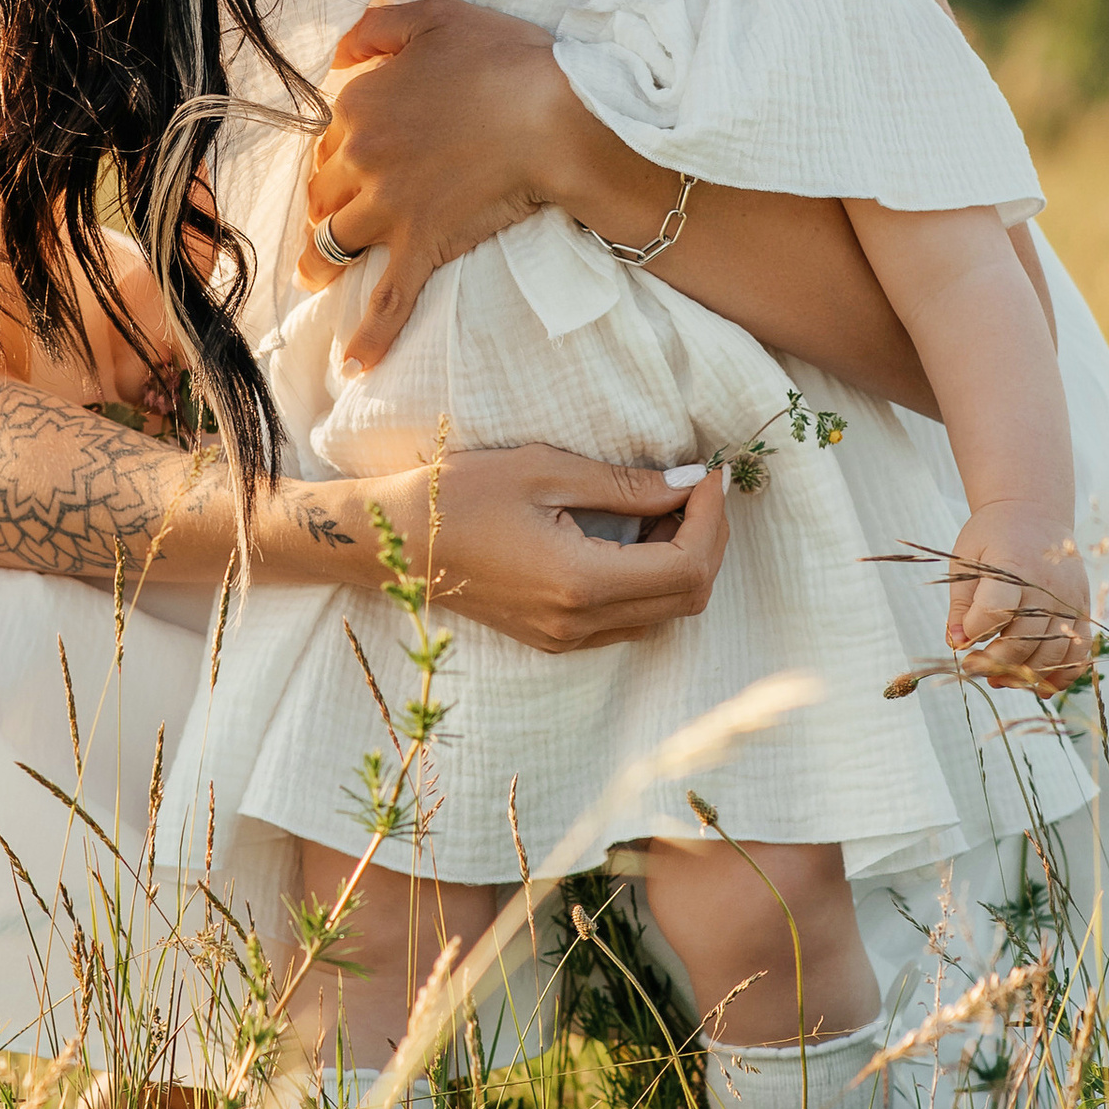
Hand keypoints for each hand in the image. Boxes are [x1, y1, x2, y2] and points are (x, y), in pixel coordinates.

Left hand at [297, 0, 574, 368]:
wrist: (554, 112)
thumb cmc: (503, 58)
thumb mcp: (435, 15)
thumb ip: (377, 28)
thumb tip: (339, 52)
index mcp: (358, 105)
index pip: (329, 136)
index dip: (340, 148)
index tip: (353, 156)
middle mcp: (361, 158)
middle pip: (324, 190)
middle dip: (325, 202)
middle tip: (331, 213)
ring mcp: (390, 206)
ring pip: (337, 240)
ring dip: (322, 259)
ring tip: (316, 275)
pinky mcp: (424, 244)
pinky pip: (391, 298)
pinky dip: (371, 334)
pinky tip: (354, 363)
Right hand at [380, 443, 729, 652]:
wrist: (396, 541)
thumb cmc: (461, 494)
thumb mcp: (547, 470)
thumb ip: (627, 485)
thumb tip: (691, 482)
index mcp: (579, 582)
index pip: (687, 567)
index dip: (712, 519)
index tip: (709, 474)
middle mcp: (579, 623)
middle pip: (687, 597)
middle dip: (708, 538)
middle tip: (695, 486)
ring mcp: (567, 638)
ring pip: (664, 611)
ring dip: (683, 560)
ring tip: (668, 505)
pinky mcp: (555, 637)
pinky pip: (631, 617)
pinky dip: (653, 577)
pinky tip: (637, 535)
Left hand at [941, 503, 1091, 698]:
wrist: (1034, 511)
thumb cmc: (993, 536)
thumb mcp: (967, 559)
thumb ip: (961, 603)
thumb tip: (956, 643)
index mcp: (1014, 566)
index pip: (995, 610)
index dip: (975, 633)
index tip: (961, 643)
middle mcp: (1047, 585)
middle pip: (1025, 638)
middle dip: (995, 662)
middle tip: (974, 668)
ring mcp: (1069, 598)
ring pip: (1053, 652)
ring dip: (1025, 675)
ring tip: (999, 680)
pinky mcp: (1082, 608)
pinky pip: (1080, 651)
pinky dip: (1063, 675)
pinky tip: (1041, 688)